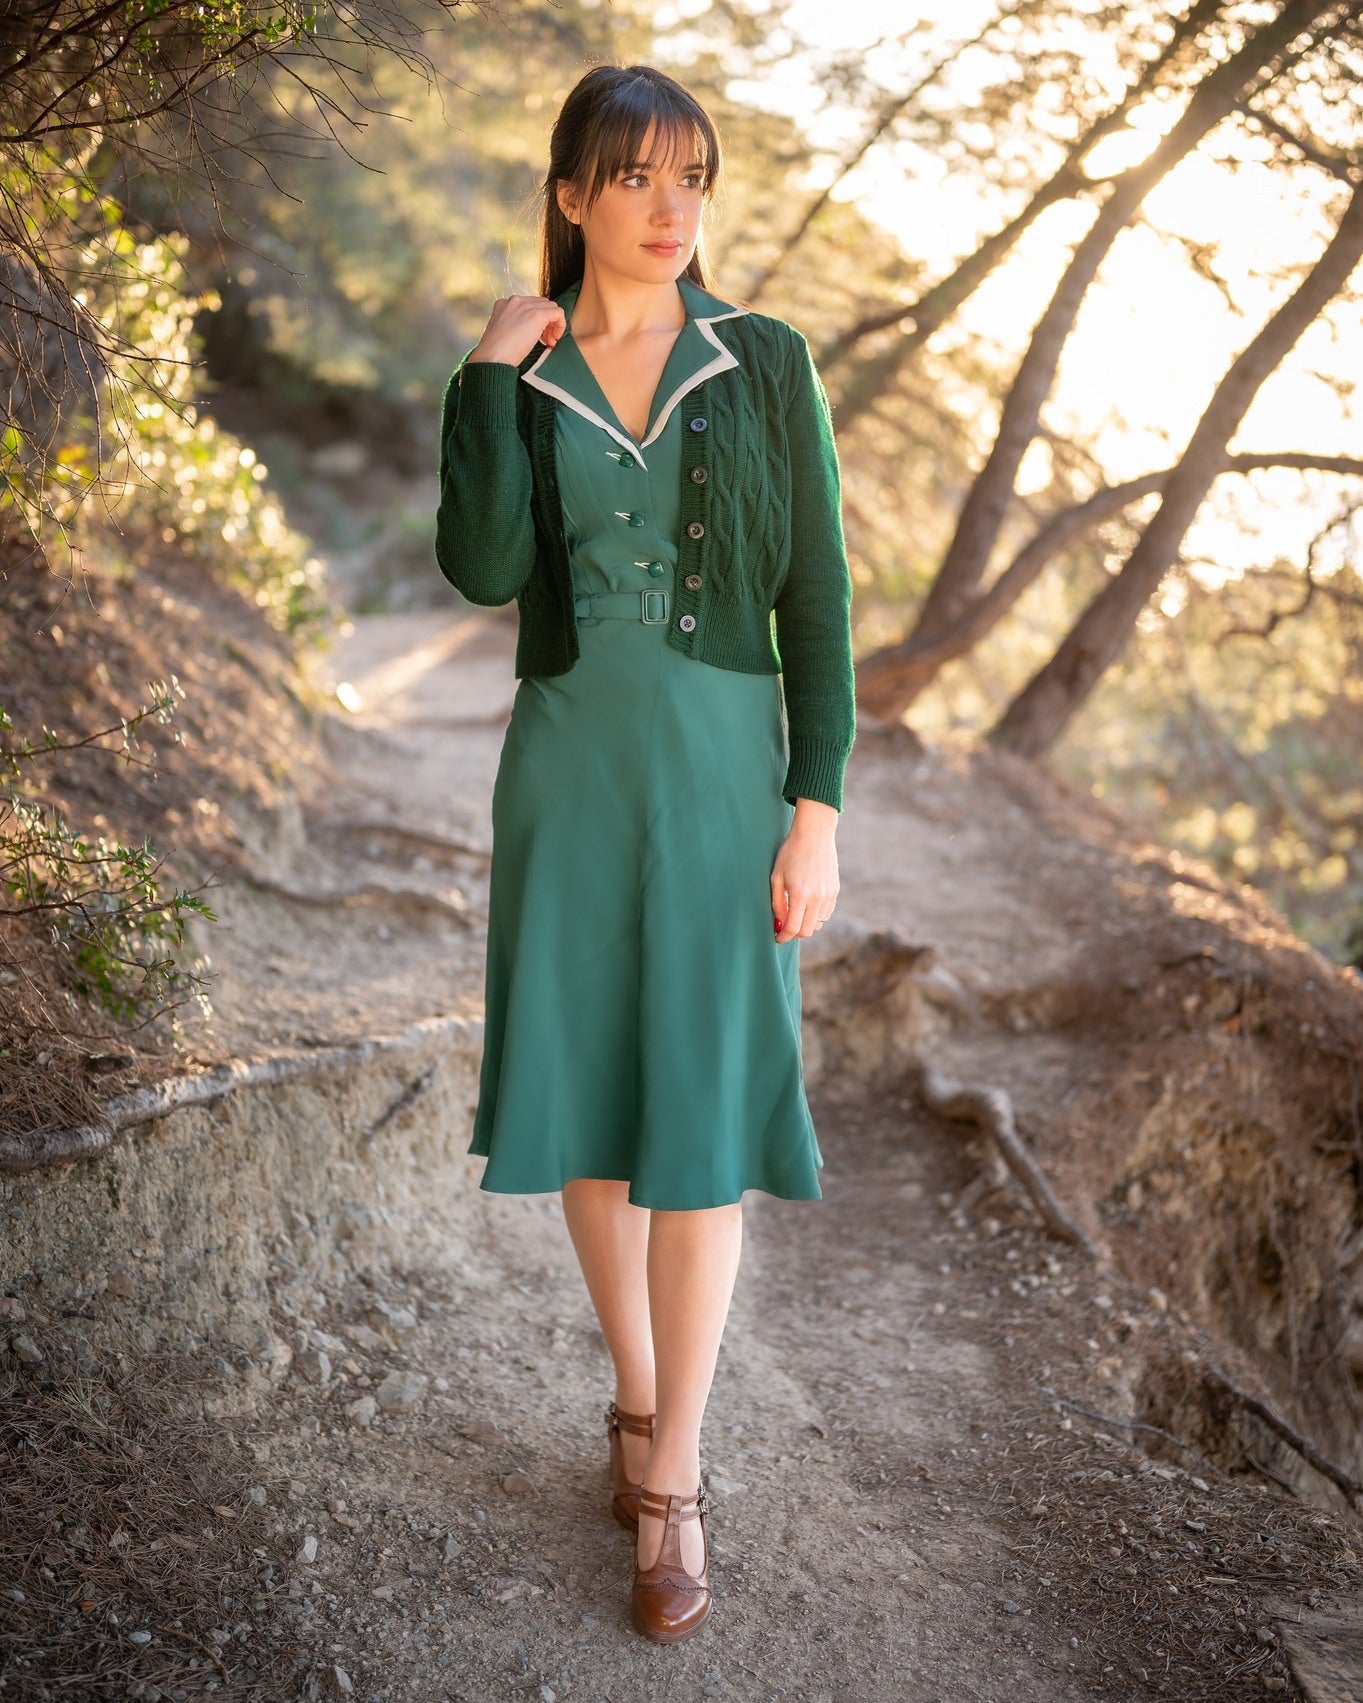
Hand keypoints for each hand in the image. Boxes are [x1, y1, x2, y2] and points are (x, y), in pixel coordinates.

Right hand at [465, 295, 567, 365]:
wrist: (492, 358)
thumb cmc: (496, 354)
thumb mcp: (504, 333)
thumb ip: (516, 325)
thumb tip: (531, 330)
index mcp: (504, 304)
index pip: (529, 305)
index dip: (537, 321)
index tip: (537, 338)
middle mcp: (515, 300)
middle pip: (542, 304)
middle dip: (546, 322)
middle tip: (545, 341)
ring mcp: (526, 306)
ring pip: (551, 307)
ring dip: (553, 325)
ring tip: (549, 342)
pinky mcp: (537, 315)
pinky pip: (558, 313)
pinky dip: (560, 326)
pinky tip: (553, 340)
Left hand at [771, 801, 838, 942]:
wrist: (814, 835)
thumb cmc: (790, 853)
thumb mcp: (776, 877)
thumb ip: (777, 903)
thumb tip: (779, 922)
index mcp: (800, 894)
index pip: (793, 928)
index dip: (783, 937)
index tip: (777, 938)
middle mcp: (817, 897)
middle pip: (807, 931)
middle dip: (794, 933)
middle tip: (785, 927)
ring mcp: (828, 895)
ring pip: (818, 924)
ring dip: (806, 923)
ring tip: (796, 913)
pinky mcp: (835, 891)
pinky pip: (826, 913)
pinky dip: (816, 915)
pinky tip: (807, 905)